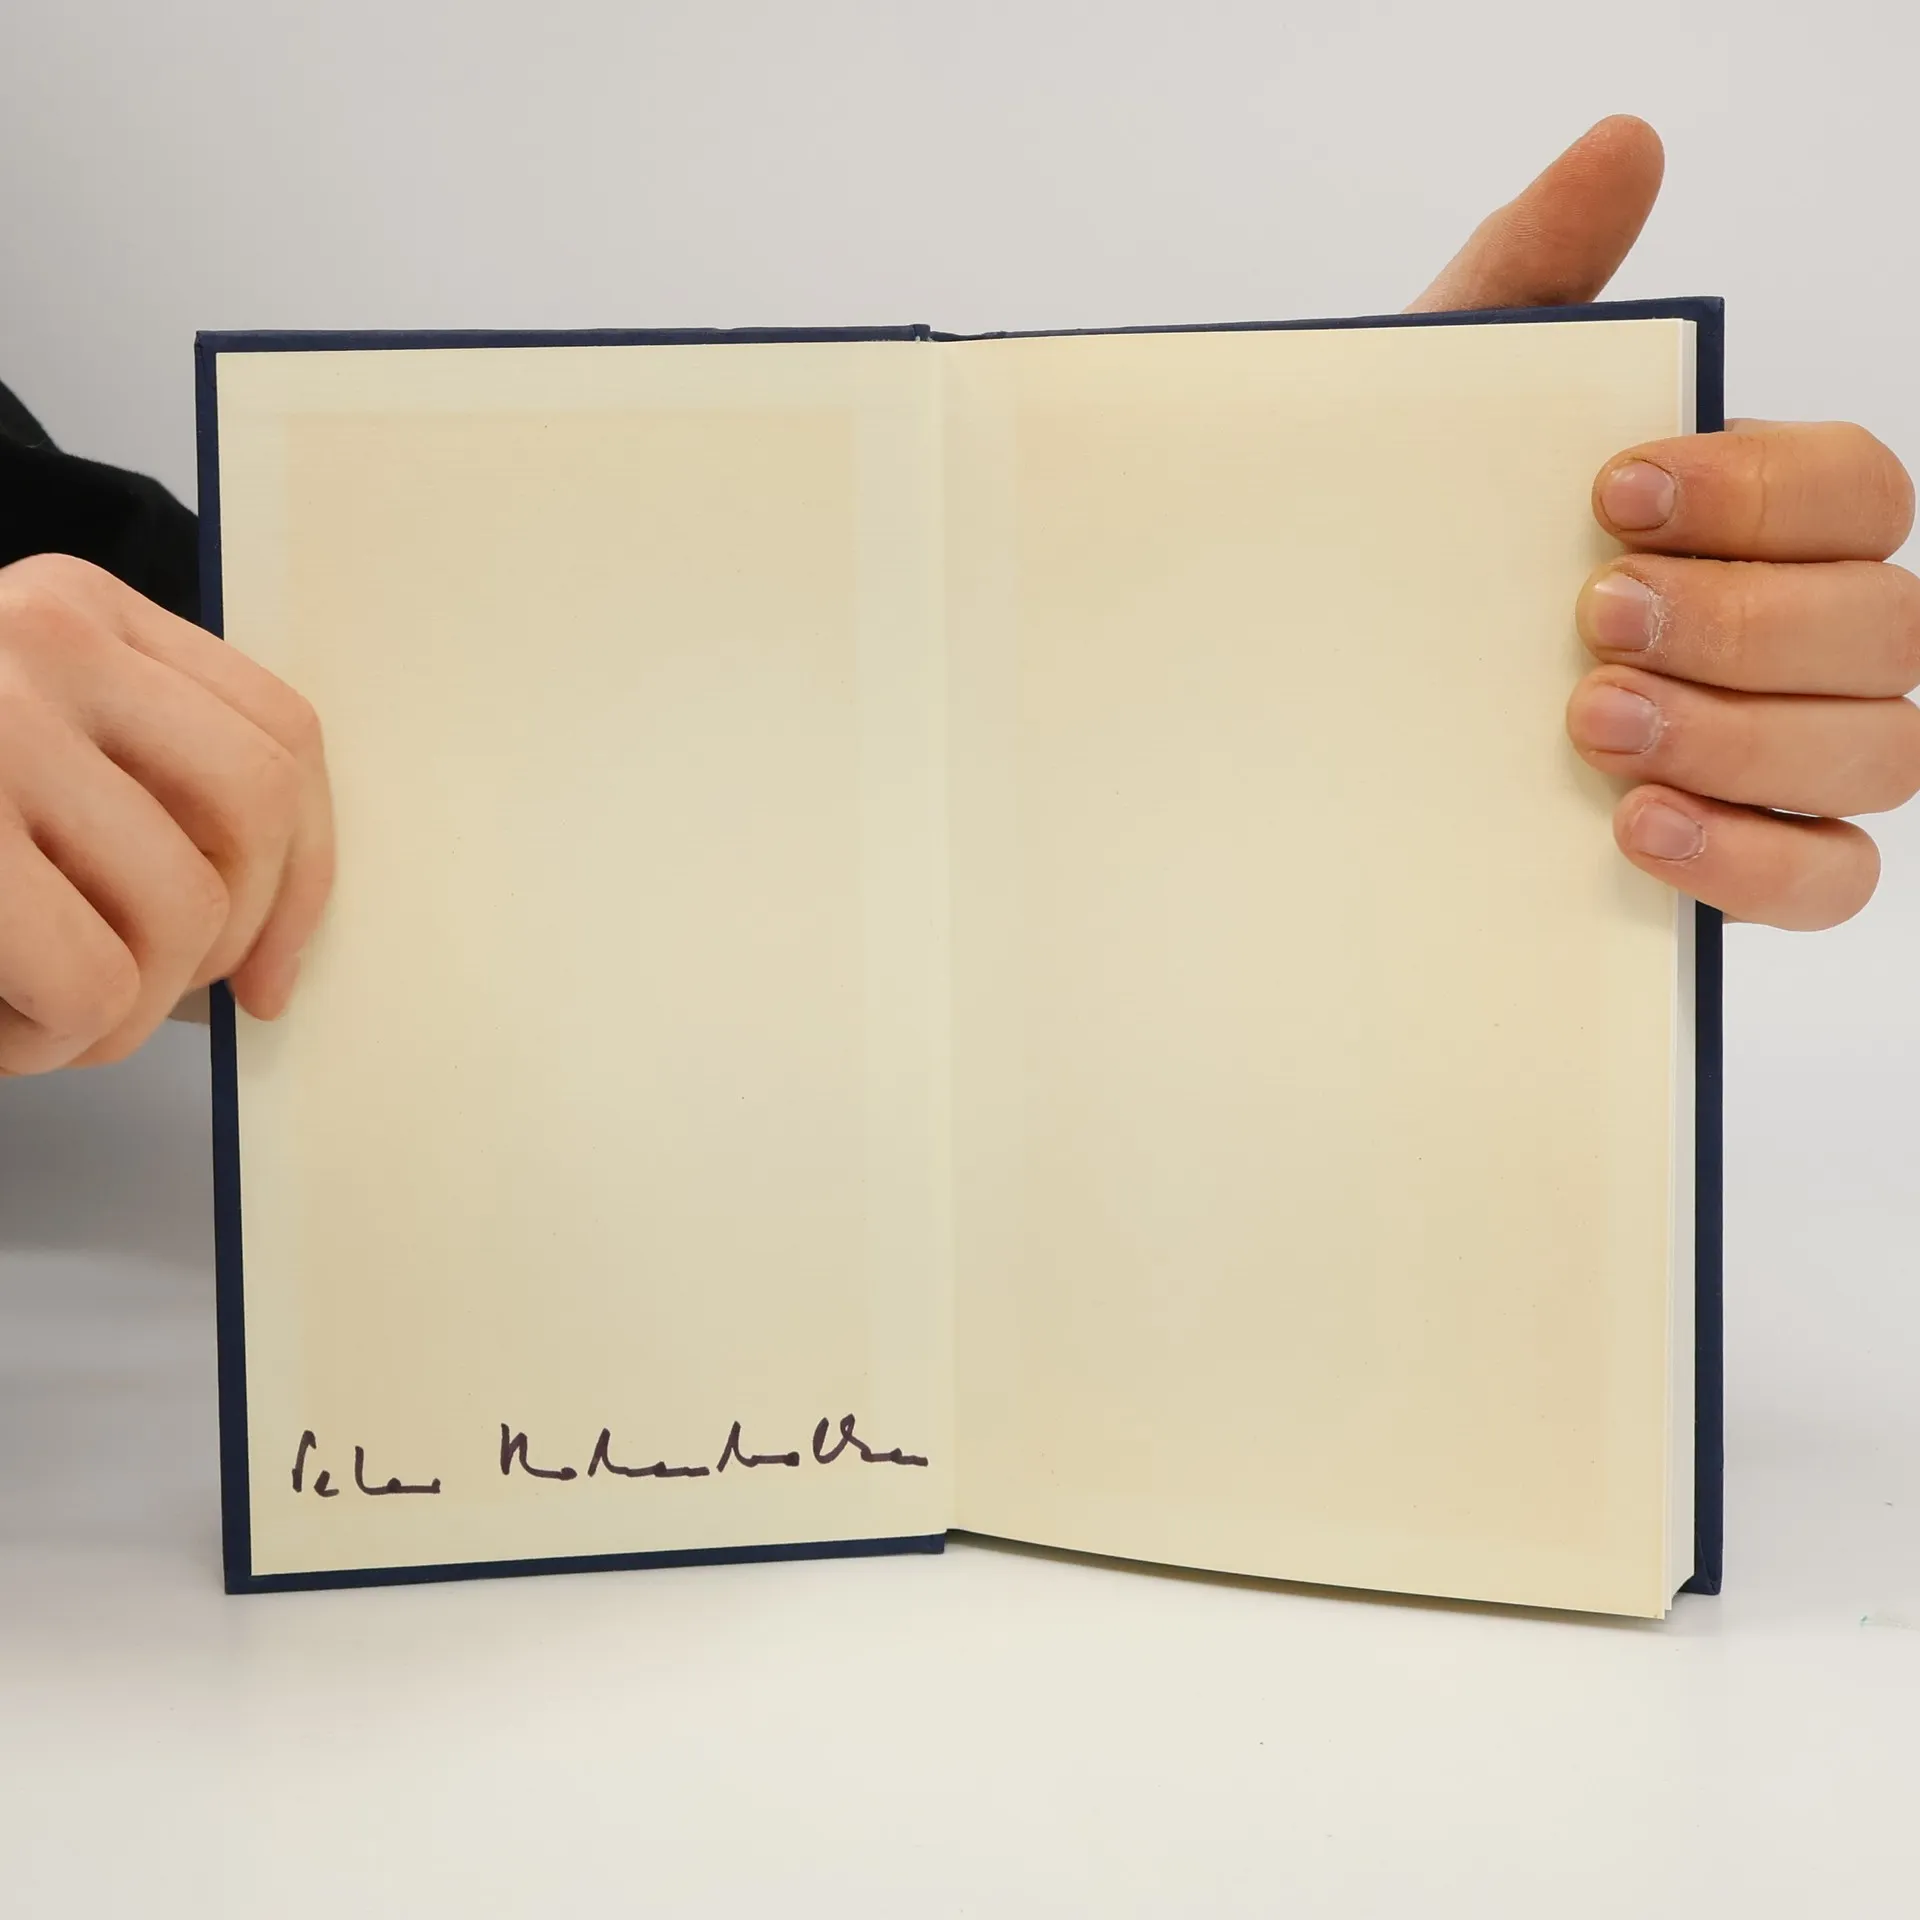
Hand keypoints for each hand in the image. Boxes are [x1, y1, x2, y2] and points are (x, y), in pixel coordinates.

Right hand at [0, 554, 332, 1072]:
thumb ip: (129, 789)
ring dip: (122, 1012)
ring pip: (181, 916)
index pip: (281, 738)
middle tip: (135, 1001)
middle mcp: (41, 639)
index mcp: (79, 610)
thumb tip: (270, 941)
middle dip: (217, 947)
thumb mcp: (16, 747)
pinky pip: (89, 983)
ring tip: (32, 1013)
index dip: (306, 876)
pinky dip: (53, 1041)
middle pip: (250, 822)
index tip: (273, 971)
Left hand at [1411, 116, 1918, 929]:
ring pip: (1880, 750)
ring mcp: (1790, 755)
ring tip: (1594, 727)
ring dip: (1743, 737)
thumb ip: (1534, 279)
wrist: (1318, 698)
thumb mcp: (1444, 412)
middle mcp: (1803, 638)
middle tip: (1592, 622)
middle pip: (1885, 624)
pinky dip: (1754, 860)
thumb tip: (1622, 146)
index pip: (1856, 491)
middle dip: (1743, 620)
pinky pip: (1833, 878)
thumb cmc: (1414, 546)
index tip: (1612, 494)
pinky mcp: (1751, 861)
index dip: (1762, 492)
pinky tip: (1636, 830)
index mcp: (1758, 521)